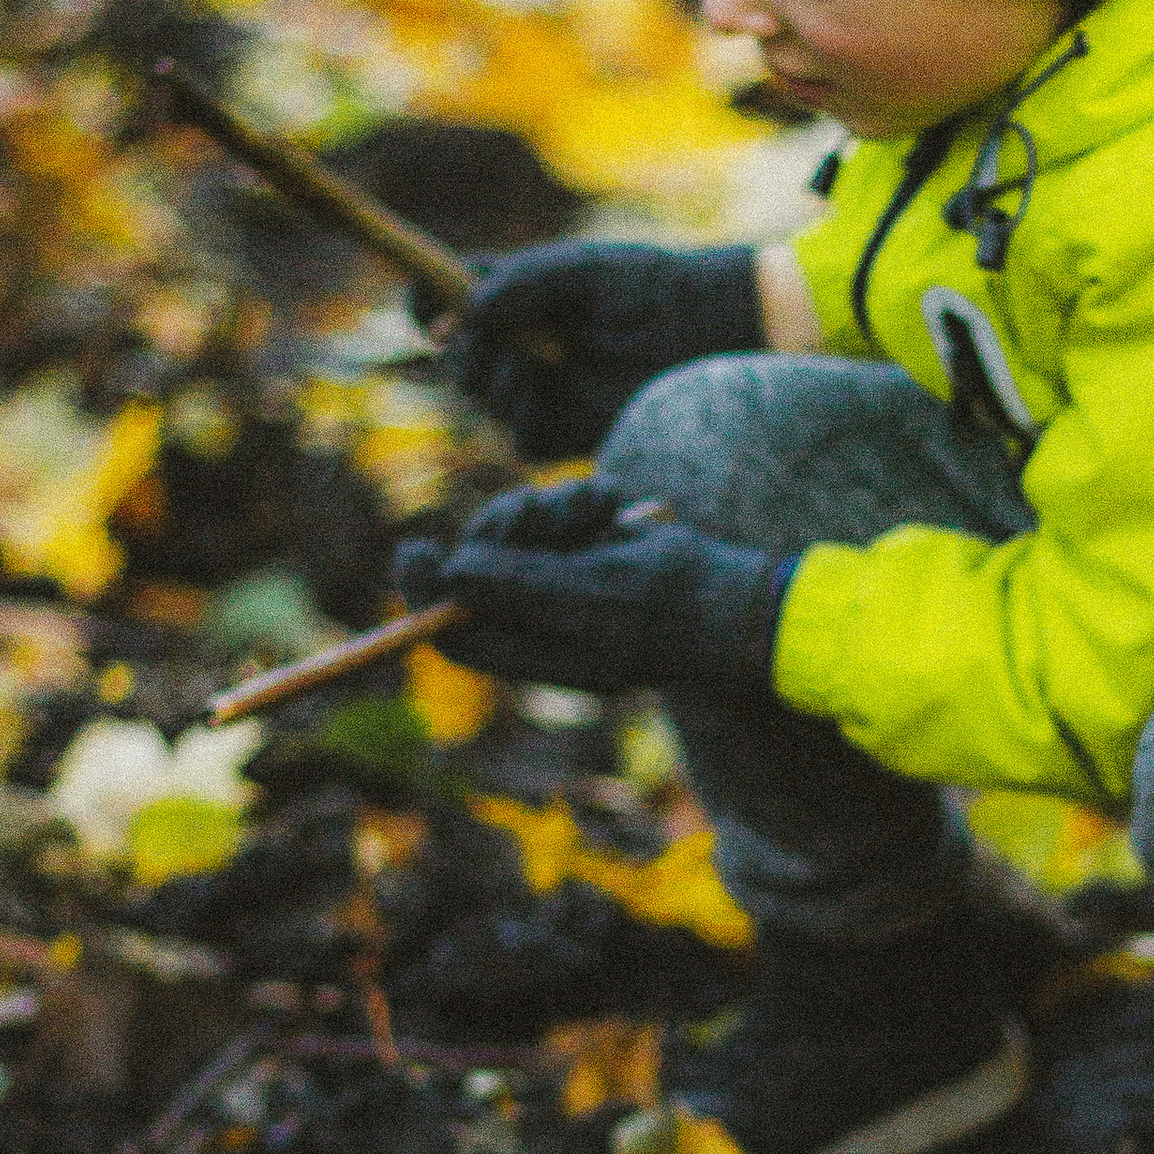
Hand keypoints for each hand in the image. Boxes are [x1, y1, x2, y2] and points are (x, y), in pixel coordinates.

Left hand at [396, 479, 790, 696]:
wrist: (737, 595)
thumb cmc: (669, 607)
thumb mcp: (590, 597)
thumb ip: (516, 586)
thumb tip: (448, 573)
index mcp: (533, 653)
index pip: (453, 633)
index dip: (425, 594)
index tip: (416, 548)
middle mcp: (542, 621)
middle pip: (479, 569)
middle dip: (500, 531)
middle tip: (532, 511)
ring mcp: (566, 583)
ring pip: (517, 531)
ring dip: (547, 507)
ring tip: (594, 508)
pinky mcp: (590, 549)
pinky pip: (556, 512)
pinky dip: (578, 500)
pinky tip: (611, 506)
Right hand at [445, 242, 762, 457]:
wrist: (703, 326)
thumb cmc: (643, 286)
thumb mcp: (575, 270)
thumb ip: (518, 284)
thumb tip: (463, 315)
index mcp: (511, 299)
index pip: (444, 302)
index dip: (423, 303)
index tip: (421, 302)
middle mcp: (517, 347)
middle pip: (455, 359)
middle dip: (461, 351)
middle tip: (483, 339)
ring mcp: (538, 392)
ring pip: (484, 400)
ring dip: (496, 381)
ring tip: (534, 360)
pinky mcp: (565, 430)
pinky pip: (522, 438)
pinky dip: (527, 418)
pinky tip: (550, 392)